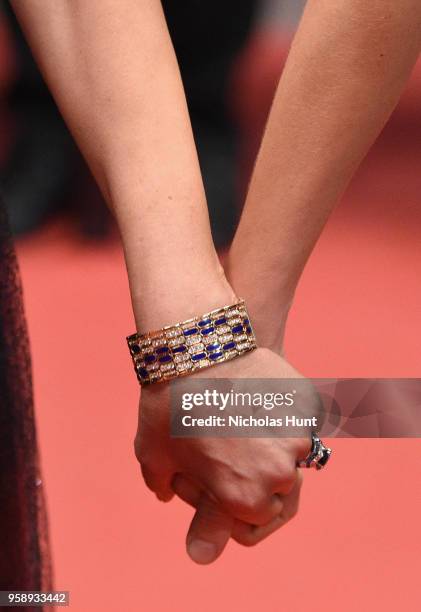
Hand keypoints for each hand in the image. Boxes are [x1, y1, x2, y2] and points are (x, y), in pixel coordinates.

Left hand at [134, 348, 312, 563]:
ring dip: (277, 440)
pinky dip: (286, 411)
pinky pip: (301, 418)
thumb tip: (165, 493)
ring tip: (247, 413)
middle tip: (236, 442)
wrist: (193, 349)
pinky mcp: (306, 404)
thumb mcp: (153, 455)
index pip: (258, 515)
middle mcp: (277, 474)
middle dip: (262, 470)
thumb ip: (162, 485)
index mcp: (244, 498)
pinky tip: (259, 395)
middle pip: (280, 485)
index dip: (241, 496)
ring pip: (294, 450)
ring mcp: (297, 437)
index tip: (227, 474)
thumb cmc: (168, 407)